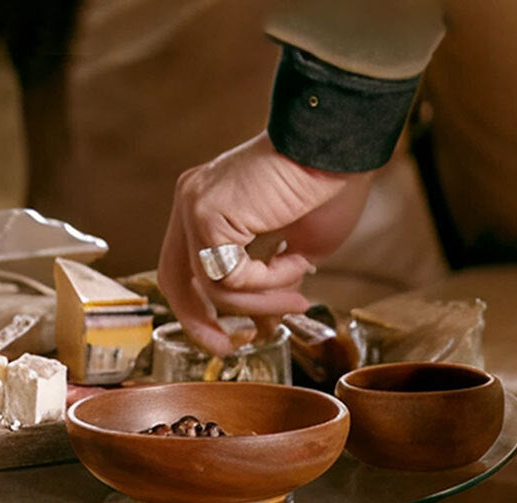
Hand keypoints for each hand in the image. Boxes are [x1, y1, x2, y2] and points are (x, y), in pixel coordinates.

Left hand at [157, 131, 373, 354]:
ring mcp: (193, 206)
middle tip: (236, 345)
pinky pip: (228, 275)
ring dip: (261, 300)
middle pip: (175, 281)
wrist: (340, 142)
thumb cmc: (328, 185)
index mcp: (206, 207)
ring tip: (299, 291)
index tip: (235, 335)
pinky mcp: (206, 212)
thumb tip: (262, 322)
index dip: (203, 309)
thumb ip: (270, 279)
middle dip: (202, 323)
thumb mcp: (297, 247)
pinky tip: (296, 262)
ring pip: (211, 285)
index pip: (184, 269)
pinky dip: (266, 281)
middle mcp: (191, 204)